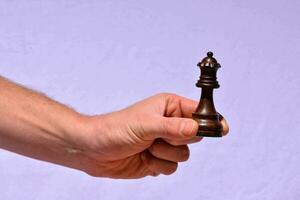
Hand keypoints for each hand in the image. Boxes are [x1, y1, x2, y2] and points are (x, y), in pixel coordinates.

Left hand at [73, 93, 228, 178]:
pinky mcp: (159, 160)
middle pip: (194, 136)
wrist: (94, 150)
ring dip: (164, 155)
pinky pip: (172, 168)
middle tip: (159, 137)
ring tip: (146, 147)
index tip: (222, 129)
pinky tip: (143, 158)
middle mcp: (169, 124)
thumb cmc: (115, 129)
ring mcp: (164, 143)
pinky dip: (158, 166)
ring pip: (184, 155)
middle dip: (177, 141)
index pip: (198, 112)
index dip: (210, 120)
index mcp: (169, 107)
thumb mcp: (146, 125)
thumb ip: (173, 127)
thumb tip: (197, 128)